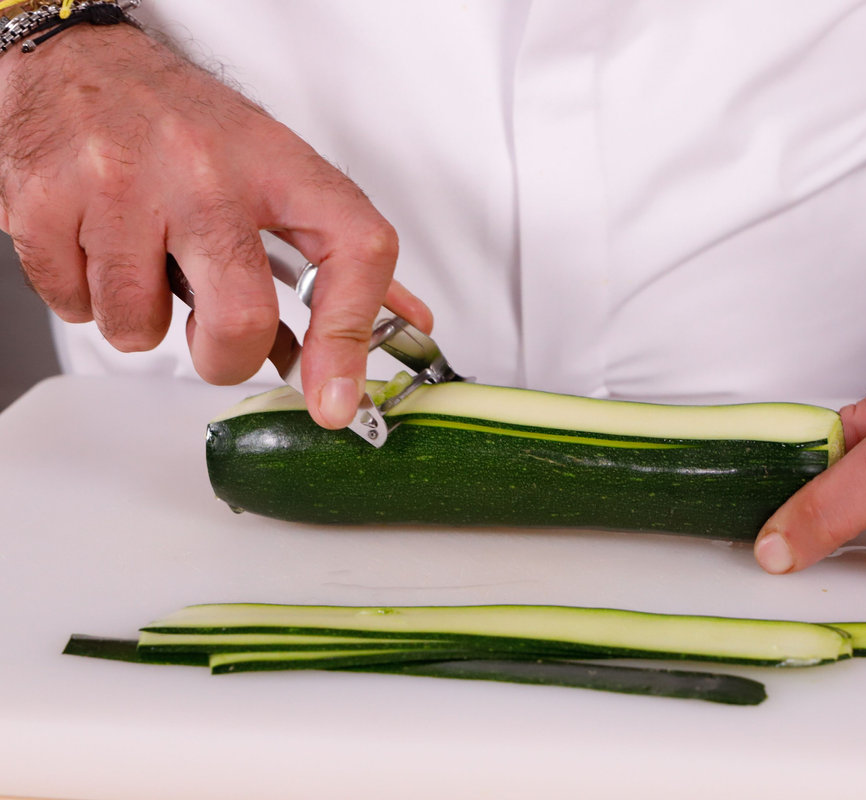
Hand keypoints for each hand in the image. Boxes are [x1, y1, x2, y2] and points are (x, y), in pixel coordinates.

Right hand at [0, 23, 430, 427]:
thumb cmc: (189, 126)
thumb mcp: (280, 175)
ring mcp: (124, 186)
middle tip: (216, 338)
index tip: (338, 398)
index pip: (355, 252)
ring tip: (147, 264)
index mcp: (280, 166)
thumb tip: (404, 324)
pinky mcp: (48, 203)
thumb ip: (341, 259)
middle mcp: (205, 172)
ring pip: (140, 329)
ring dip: (143, 322)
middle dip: (226, 357)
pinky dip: (87, 298)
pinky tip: (102, 248)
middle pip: (240, 319)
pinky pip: (76, 307)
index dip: (351, 339)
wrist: (83, 63)